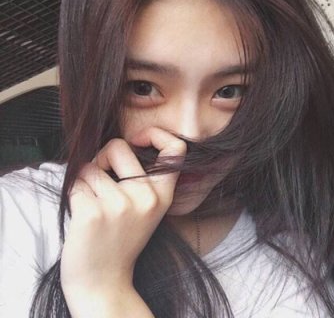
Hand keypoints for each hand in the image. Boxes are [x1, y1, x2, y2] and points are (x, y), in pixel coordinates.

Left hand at [60, 127, 185, 310]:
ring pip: (90, 167)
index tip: (138, 140)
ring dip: (85, 182)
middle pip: (118, 146)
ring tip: (93, 206)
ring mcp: (120, 205)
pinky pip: (75, 184)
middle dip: (102, 156)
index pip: (176, 149)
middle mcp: (146, 197)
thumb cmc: (120, 240)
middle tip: (100, 176)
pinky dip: (74, 195)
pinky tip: (82, 215)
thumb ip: (141, 179)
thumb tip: (117, 144)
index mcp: (162, 195)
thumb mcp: (145, 210)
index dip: (156, 134)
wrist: (103, 282)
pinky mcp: (93, 213)